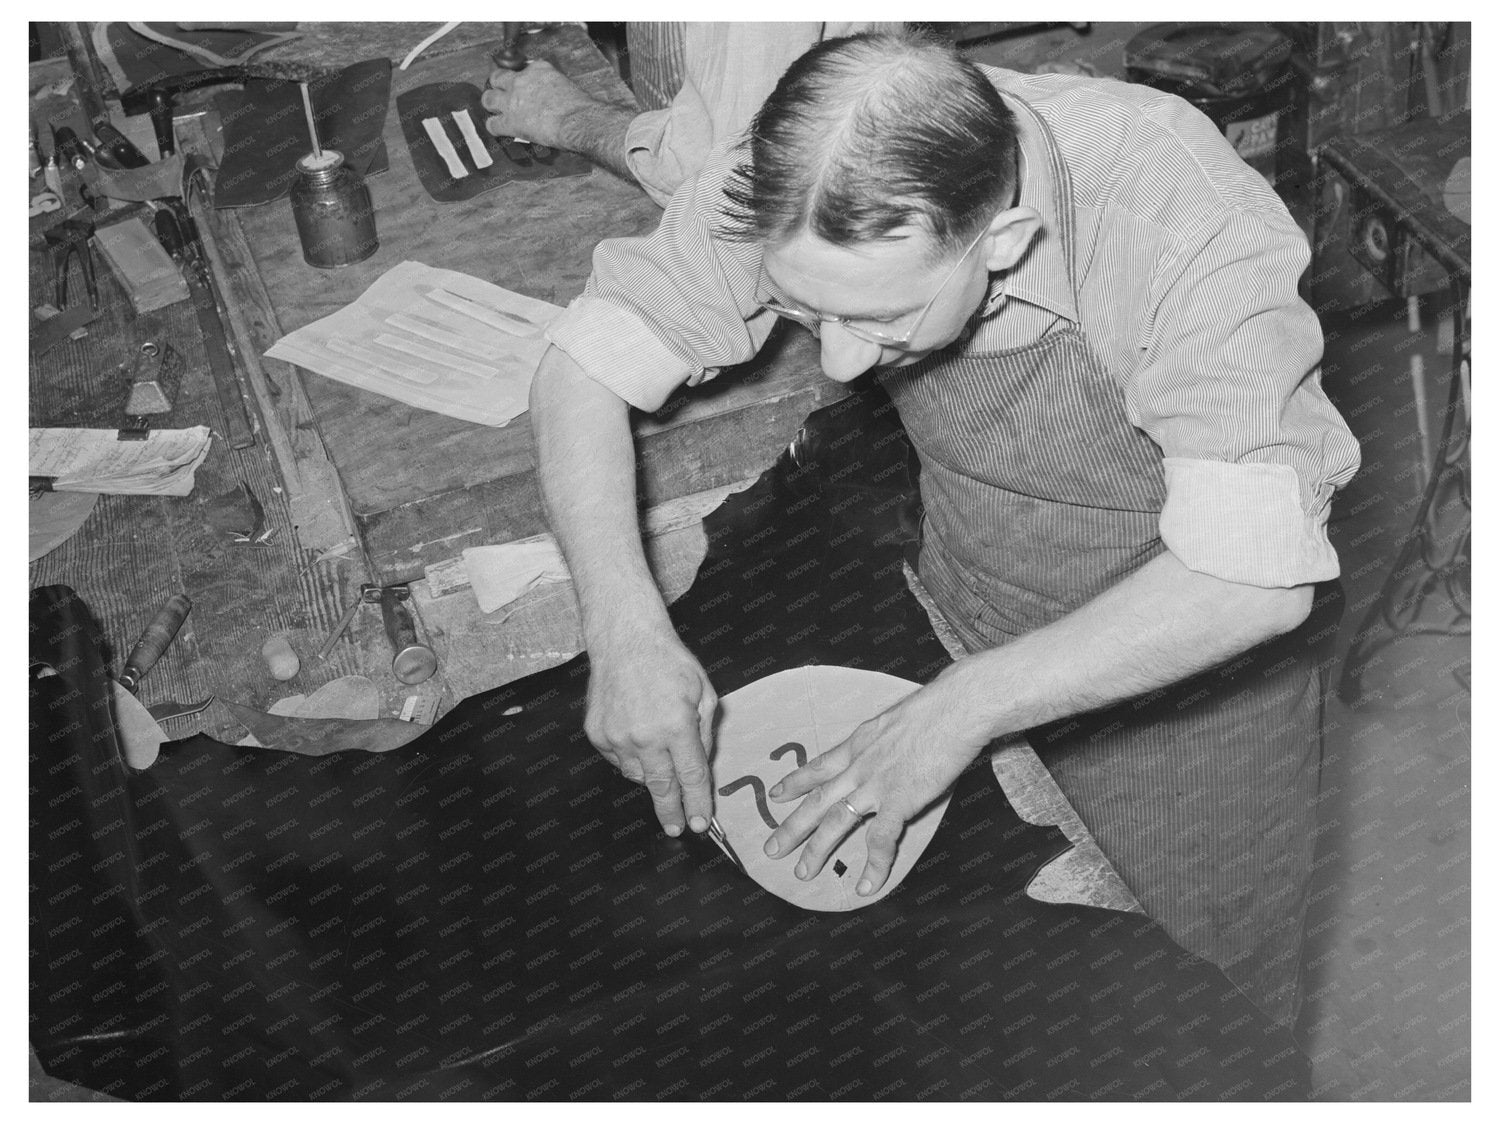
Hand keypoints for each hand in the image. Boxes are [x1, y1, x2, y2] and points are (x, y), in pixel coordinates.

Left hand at [480, 59, 592, 146]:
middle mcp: (521, 80)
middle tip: (502, 94)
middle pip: (497, 77)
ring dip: (491, 104)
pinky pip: (492, 124)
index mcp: (538, 69)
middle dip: (498, 86)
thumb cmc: (580, 107)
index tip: (526, 85)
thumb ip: (554, 86)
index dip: (523, 79)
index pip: (523, 68)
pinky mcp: (510, 122)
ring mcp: (513, 101)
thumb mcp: (567, 85)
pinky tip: (500, 130)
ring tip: (495, 111)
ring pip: (488, 99)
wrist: (578, 121)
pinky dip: (495, 128)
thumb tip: (553, 97)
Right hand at [585, 629, 717, 837]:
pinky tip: (639, 738)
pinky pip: (619, 761)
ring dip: (653, 778)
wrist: (625, 640)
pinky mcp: (597, 735)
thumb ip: (705, 733)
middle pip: (662, 788)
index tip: (702, 823)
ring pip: (638, 777)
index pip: (691, 777)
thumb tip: (701, 766)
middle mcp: (645, 737)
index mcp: (676, 726)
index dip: (698, 803)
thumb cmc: (669, 661)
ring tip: (659, 759)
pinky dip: (632, 758)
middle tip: (678, 829)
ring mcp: (617, 737)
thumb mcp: (704, 693)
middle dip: (672, 812)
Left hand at [762, 674, 989, 895]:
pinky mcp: (900, 800)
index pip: (820, 766)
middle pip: (817, 800)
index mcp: (859, 743)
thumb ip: (886, 738)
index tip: (777, 795)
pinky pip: (881, 840)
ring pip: (836, 822)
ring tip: (802, 873)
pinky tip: (867, 886)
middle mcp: (860, 766)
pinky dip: (874, 865)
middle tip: (772, 849)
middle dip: (792, 826)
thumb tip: (892, 743)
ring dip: (816, 850)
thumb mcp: (896, 719)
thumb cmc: (936, 708)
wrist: (955, 709)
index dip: (796, 782)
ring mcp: (876, 785)